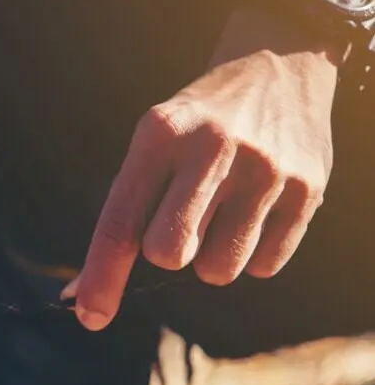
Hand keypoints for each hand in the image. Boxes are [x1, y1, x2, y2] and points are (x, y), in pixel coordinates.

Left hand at [67, 6, 341, 330]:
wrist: (281, 68)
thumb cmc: (195, 126)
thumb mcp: (152, 145)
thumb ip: (121, 216)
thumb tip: (77, 299)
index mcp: (161, 135)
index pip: (121, 223)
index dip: (101, 277)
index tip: (88, 316)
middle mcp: (213, 147)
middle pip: (170, 253)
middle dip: (168, 254)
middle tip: (182, 222)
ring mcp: (265, 168)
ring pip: (219, 269)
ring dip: (213, 257)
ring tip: (223, 212)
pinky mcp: (307, 188)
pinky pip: (264, 265)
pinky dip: (253, 252)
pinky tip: (256, 211)